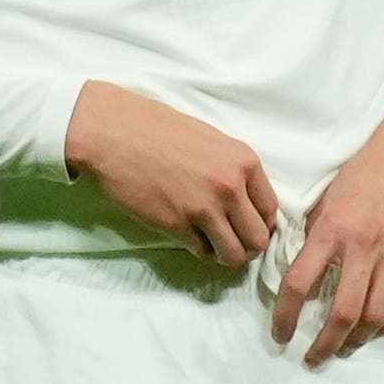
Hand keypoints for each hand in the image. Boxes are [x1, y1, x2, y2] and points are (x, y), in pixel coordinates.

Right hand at [68, 81, 280, 265]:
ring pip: (233, 254)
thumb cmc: (159, 129)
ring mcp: (204, 208)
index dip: (259, 222)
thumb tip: (247, 201)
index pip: (270, 210)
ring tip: (211, 244)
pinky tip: (187, 235)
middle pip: (257, 239)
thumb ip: (234, 169)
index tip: (245, 224)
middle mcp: (230, 187)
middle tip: (230, 240)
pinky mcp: (176, 225)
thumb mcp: (212, 140)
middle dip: (246, 245)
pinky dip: (198, 249)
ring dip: (224, 254)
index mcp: (244, 162)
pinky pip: (201, 251)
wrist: (114, 133)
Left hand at [270, 76, 383, 363]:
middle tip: (312, 357)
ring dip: (356, 340)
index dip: (286, 316)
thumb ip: (315, 237)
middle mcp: (363, 246)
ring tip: (344, 348)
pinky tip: (376, 330)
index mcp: (332, 229)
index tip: (280, 335)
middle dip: (324, 344)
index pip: (300, 283)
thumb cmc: (364, 173)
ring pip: (375, 315)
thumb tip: (300, 272)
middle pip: (342, 312)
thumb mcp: (327, 199)